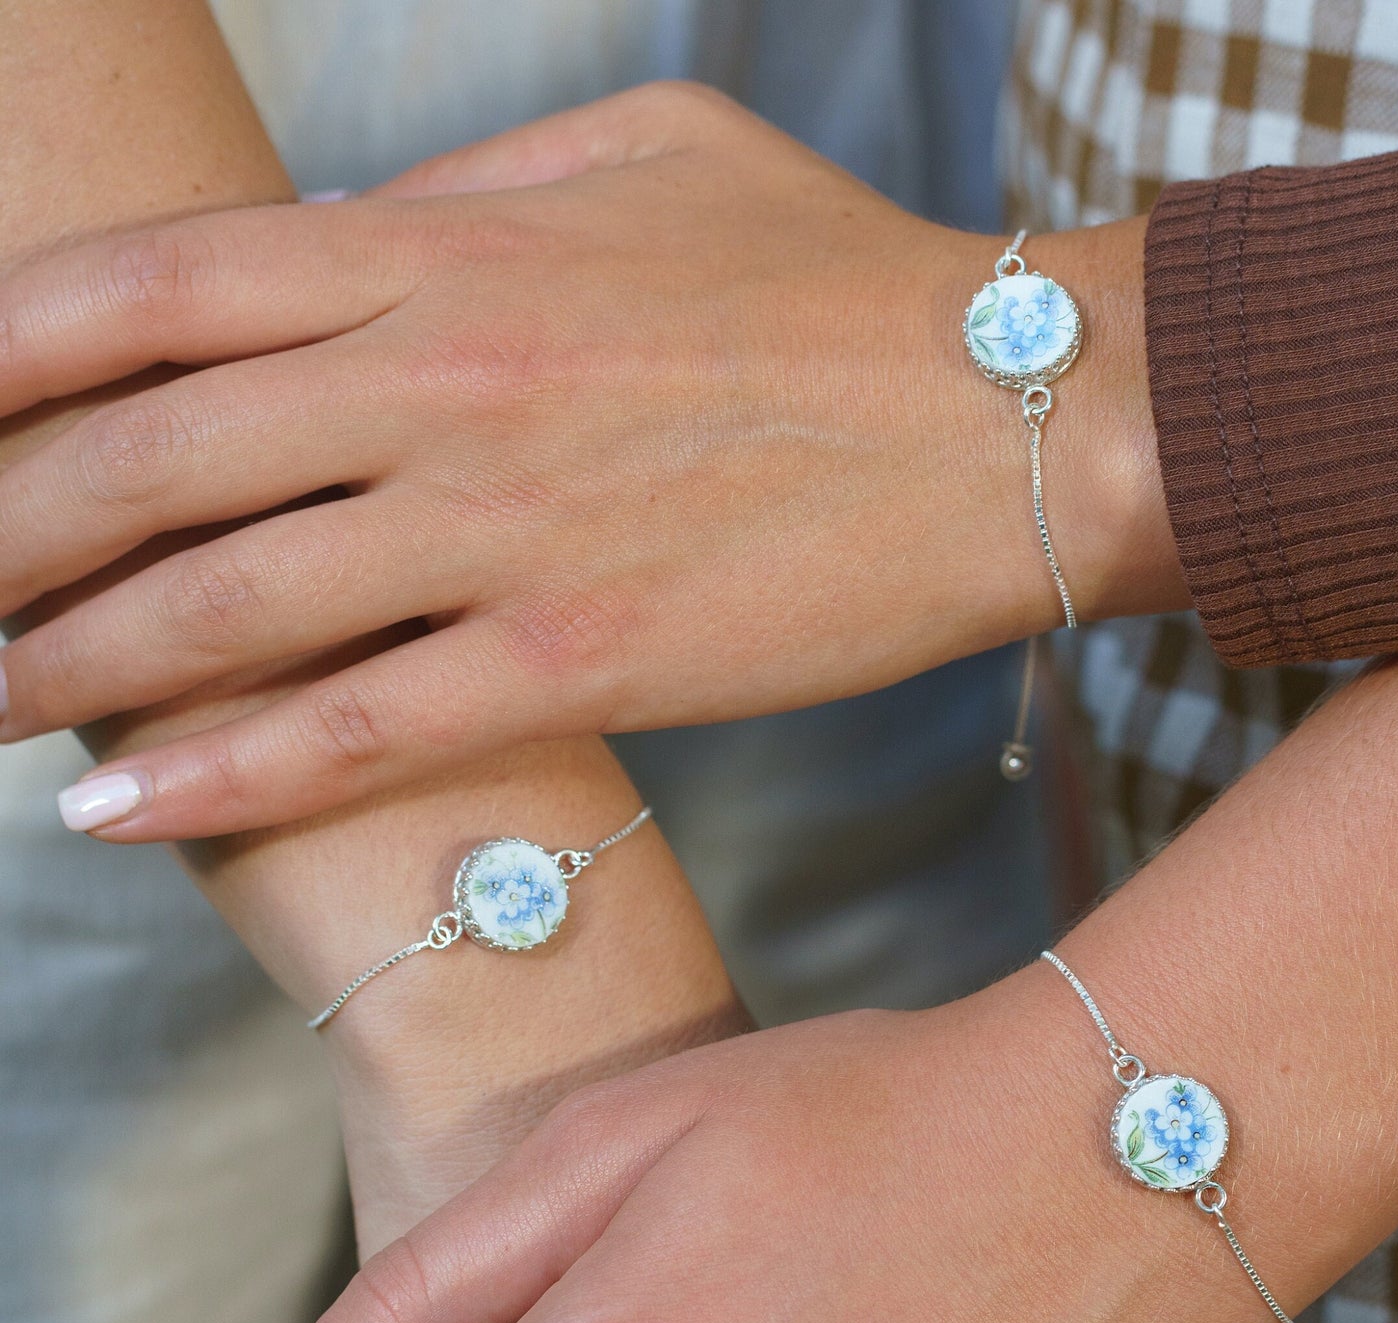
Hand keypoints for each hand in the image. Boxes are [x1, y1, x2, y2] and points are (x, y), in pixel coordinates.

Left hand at [0, 85, 1179, 840]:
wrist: (1018, 419)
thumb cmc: (846, 279)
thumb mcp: (650, 155)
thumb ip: (472, 182)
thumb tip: (355, 231)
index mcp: (442, 245)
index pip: (146, 288)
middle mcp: (439, 383)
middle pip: (140, 457)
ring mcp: (506, 530)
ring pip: (220, 604)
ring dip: (62, 666)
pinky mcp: (585, 661)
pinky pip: (358, 727)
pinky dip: (218, 773)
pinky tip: (111, 808)